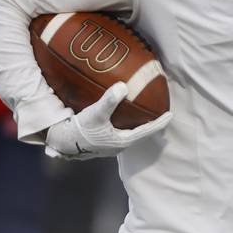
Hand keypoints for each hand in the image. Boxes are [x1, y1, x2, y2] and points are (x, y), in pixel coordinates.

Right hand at [45, 82, 171, 159]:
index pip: (147, 131)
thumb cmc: (81, 129)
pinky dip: (124, 123)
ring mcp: (110, 146)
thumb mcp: (95, 113)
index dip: (159, 123)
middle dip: (149, 124)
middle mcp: (119, 145)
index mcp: (122, 141)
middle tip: (159, 112)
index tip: (171, 115)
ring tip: (142, 112)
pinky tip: (121, 116)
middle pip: (139, 133)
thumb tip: (124, 86)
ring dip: (136, 124)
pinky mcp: (102, 143)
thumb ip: (110, 101)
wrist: (61, 142)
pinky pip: (119, 132)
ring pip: (129, 133)